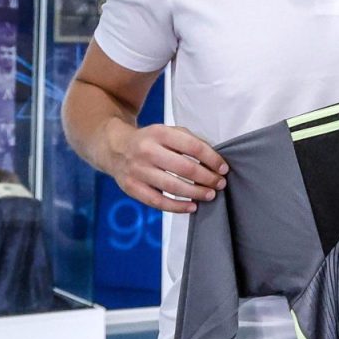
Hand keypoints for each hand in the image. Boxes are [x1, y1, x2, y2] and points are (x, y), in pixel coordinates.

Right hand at [106, 122, 227, 213]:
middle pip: (184, 167)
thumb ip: (189, 142)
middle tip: (220, 184)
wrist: (115, 147)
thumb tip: (213, 161)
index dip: (212, 159)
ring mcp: (137, 170)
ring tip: (210, 195)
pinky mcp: (131, 187)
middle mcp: (147, 150)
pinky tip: (192, 207)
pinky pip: (157, 201)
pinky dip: (177, 206)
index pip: (193, 147)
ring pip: (172, 186)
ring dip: (195, 193)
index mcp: (159, 133)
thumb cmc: (151, 141)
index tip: (223, 168)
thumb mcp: (168, 132)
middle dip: (207, 178)